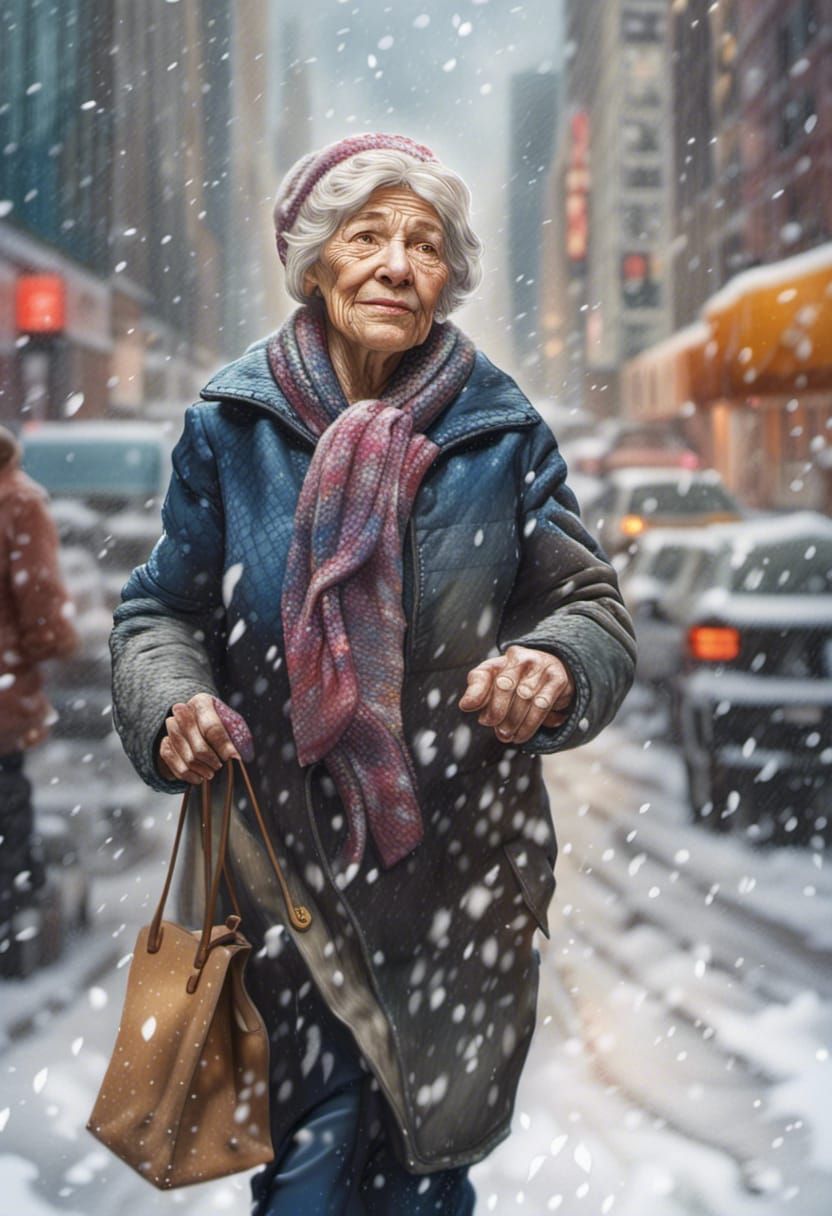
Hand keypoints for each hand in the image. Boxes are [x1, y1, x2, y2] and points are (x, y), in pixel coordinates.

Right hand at [157, 694, 253, 783]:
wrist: (201, 729)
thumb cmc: (222, 727)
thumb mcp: (233, 726)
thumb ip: (235, 738)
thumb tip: (235, 759)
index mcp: (201, 702)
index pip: (212, 727)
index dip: (223, 746)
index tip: (233, 759)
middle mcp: (183, 711)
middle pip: (198, 744)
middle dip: (210, 759)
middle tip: (220, 767)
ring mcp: (171, 727)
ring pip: (186, 755)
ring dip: (200, 769)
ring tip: (211, 774)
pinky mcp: (164, 743)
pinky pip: (173, 763)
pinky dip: (187, 774)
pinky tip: (198, 778)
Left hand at [458, 644, 574, 744]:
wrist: (553, 672)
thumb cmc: (517, 682)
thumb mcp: (494, 684)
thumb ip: (478, 692)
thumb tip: (465, 705)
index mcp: (500, 660)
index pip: (482, 675)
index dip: (476, 694)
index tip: (471, 710)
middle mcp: (520, 658)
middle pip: (504, 686)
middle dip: (498, 712)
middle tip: (497, 730)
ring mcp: (540, 666)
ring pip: (524, 697)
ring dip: (515, 722)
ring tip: (508, 736)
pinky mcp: (557, 678)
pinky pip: (542, 704)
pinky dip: (531, 724)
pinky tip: (522, 735)